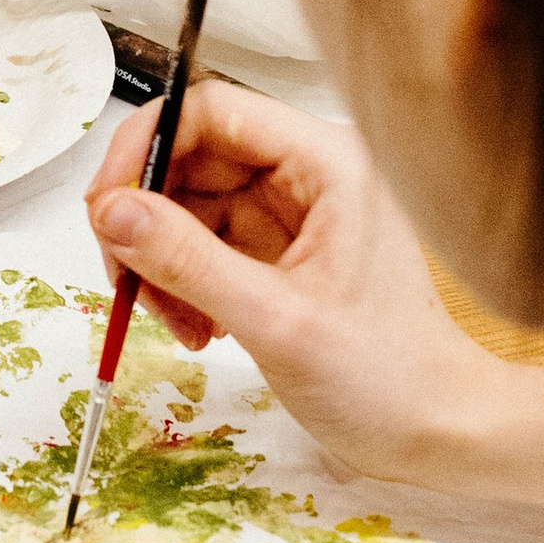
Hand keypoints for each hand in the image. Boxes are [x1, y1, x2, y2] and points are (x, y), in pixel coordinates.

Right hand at [87, 83, 543, 519]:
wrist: (438, 432)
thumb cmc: (385, 379)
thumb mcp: (275, 320)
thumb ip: (187, 260)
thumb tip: (111, 210)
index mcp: (327, 161)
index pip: (213, 110)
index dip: (147, 147)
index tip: (105, 206)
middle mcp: (309, 173)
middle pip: (192, 158)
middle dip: (147, 218)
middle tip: (125, 280)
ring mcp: (294, 212)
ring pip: (190, 205)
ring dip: (162, 262)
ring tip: (177, 324)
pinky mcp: (281, 251)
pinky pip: (206, 245)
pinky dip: (184, 285)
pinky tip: (198, 329)